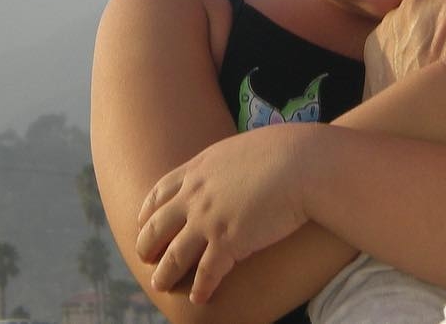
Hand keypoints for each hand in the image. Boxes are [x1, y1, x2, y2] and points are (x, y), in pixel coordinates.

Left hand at [135, 125, 319, 303]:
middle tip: (144, 256)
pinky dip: (201, 288)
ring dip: (165, 273)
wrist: (303, 163)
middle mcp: (196, 194)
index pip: (161, 191)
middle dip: (147, 243)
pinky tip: (199, 298)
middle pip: (158, 225)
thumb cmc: (287, 150)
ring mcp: (209, 219)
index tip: (143, 221)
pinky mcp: (227, 242)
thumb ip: (231, 161)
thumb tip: (238, 164)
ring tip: (161, 285)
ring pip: (174, 255)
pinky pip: (207, 273)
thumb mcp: (246, 147)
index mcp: (200, 168)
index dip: (149, 210)